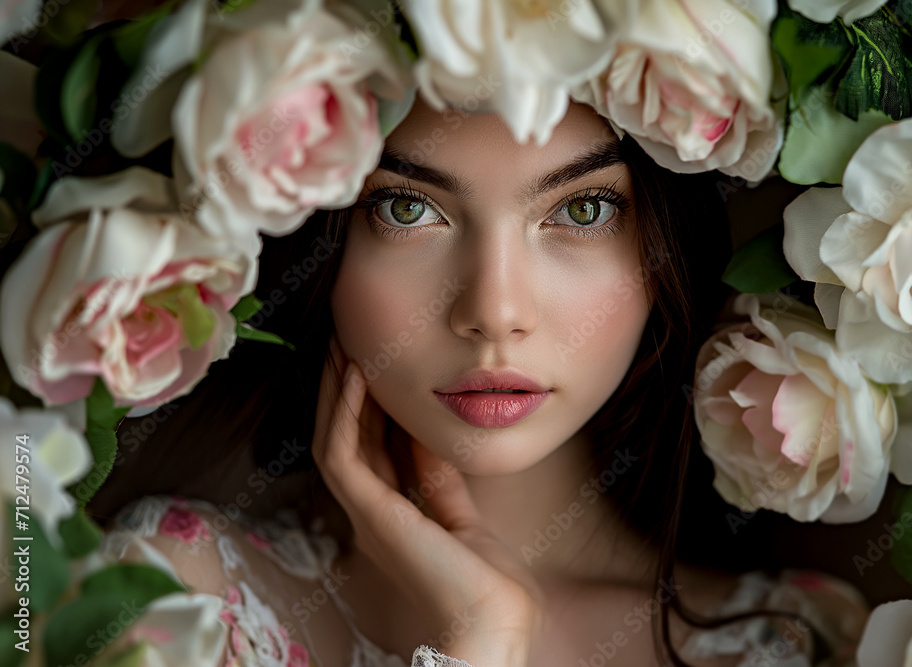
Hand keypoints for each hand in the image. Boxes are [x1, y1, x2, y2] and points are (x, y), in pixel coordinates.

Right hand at [312, 336, 547, 666]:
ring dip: (336, 392)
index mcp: (395, 517)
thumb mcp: (463, 516)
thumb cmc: (488, 585)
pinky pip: (342, 453)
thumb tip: (428, 435)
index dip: (369, 405)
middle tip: (346, 341)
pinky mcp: (367, 513)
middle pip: (348, 437)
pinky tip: (354, 377)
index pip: (373, 448)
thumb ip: (439, 478)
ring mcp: (365, 514)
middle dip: (346, 389)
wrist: (493, 624)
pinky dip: (345, 412)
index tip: (374, 362)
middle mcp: (372, 513)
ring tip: (341, 347)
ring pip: (334, 440)